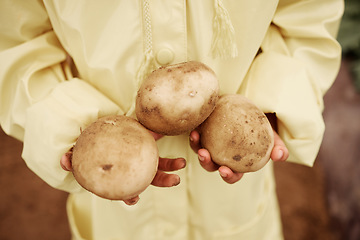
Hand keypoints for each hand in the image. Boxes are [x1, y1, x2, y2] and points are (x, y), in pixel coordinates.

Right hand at [60, 130, 185, 204]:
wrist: (99, 135)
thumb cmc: (92, 150)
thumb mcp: (81, 155)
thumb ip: (73, 159)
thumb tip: (62, 160)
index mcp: (123, 175)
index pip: (126, 189)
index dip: (130, 195)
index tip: (134, 198)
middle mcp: (134, 168)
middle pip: (151, 178)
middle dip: (164, 181)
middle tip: (175, 181)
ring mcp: (141, 155)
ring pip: (159, 163)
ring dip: (171, 165)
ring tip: (182, 163)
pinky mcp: (145, 139)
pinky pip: (152, 137)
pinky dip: (158, 136)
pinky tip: (162, 134)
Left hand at [189, 127, 288, 183]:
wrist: (252, 109)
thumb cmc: (263, 127)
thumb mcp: (272, 137)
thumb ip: (278, 147)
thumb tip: (280, 156)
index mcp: (237, 164)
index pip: (232, 175)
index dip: (227, 176)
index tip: (224, 170)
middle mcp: (222, 156)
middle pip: (211, 166)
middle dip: (206, 163)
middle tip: (204, 154)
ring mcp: (211, 144)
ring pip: (200, 151)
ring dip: (196, 146)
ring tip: (195, 137)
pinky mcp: (204, 131)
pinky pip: (197, 135)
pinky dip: (195, 133)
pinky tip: (195, 127)